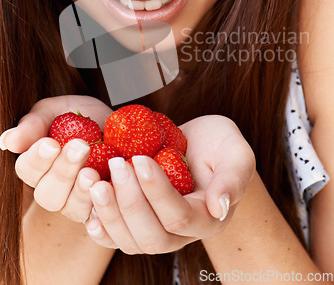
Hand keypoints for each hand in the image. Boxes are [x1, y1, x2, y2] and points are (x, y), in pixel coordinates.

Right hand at [1, 96, 111, 221]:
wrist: (120, 127)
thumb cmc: (84, 118)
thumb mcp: (59, 110)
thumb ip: (34, 124)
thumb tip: (8, 140)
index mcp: (38, 164)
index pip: (27, 169)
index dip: (37, 159)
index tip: (52, 143)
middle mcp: (53, 187)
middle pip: (47, 195)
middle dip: (63, 171)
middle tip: (80, 147)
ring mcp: (77, 201)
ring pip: (71, 208)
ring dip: (81, 191)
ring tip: (92, 171)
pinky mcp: (101, 208)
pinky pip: (98, 217)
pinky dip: (102, 206)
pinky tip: (107, 189)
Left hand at [84, 114, 254, 253]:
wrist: (200, 143)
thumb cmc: (220, 144)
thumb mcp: (236, 153)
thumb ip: (233, 178)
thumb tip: (219, 207)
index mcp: (207, 219)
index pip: (178, 217)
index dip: (156, 192)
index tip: (139, 158)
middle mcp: (182, 234)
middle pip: (151, 236)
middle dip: (129, 202)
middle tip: (116, 165)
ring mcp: (158, 231)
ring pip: (130, 242)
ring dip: (110, 213)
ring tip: (95, 181)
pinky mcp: (138, 223)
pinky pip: (116, 238)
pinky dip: (101, 227)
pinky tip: (89, 208)